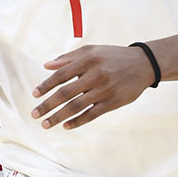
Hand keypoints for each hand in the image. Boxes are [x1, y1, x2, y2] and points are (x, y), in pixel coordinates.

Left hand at [31, 44, 154, 129]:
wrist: (143, 64)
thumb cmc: (112, 56)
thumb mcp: (92, 50)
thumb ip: (68, 57)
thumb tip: (47, 66)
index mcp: (88, 60)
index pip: (61, 75)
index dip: (46, 85)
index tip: (35, 94)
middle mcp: (95, 75)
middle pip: (66, 93)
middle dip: (48, 105)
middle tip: (35, 114)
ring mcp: (104, 90)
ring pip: (76, 106)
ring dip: (58, 117)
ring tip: (45, 124)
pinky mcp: (113, 102)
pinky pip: (92, 114)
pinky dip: (78, 121)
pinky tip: (66, 126)